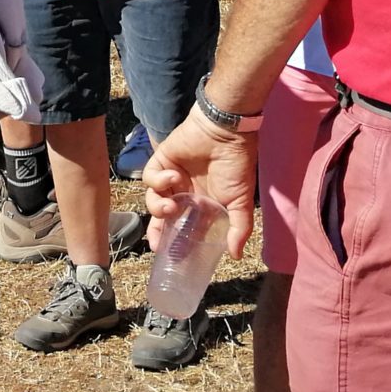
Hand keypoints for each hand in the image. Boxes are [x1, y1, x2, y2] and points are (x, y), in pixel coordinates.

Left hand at [142, 111, 259, 259]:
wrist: (225, 133)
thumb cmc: (236, 166)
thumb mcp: (240, 201)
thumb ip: (239, 228)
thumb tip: (236, 256)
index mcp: (201, 204)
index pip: (183, 228)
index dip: (175, 243)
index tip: (171, 258)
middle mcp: (184, 193)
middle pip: (162, 218)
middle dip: (157, 231)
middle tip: (157, 243)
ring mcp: (171, 177)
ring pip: (153, 199)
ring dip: (157, 207)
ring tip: (170, 206)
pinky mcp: (161, 161)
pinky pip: (150, 177)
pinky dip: (157, 180)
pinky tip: (172, 176)